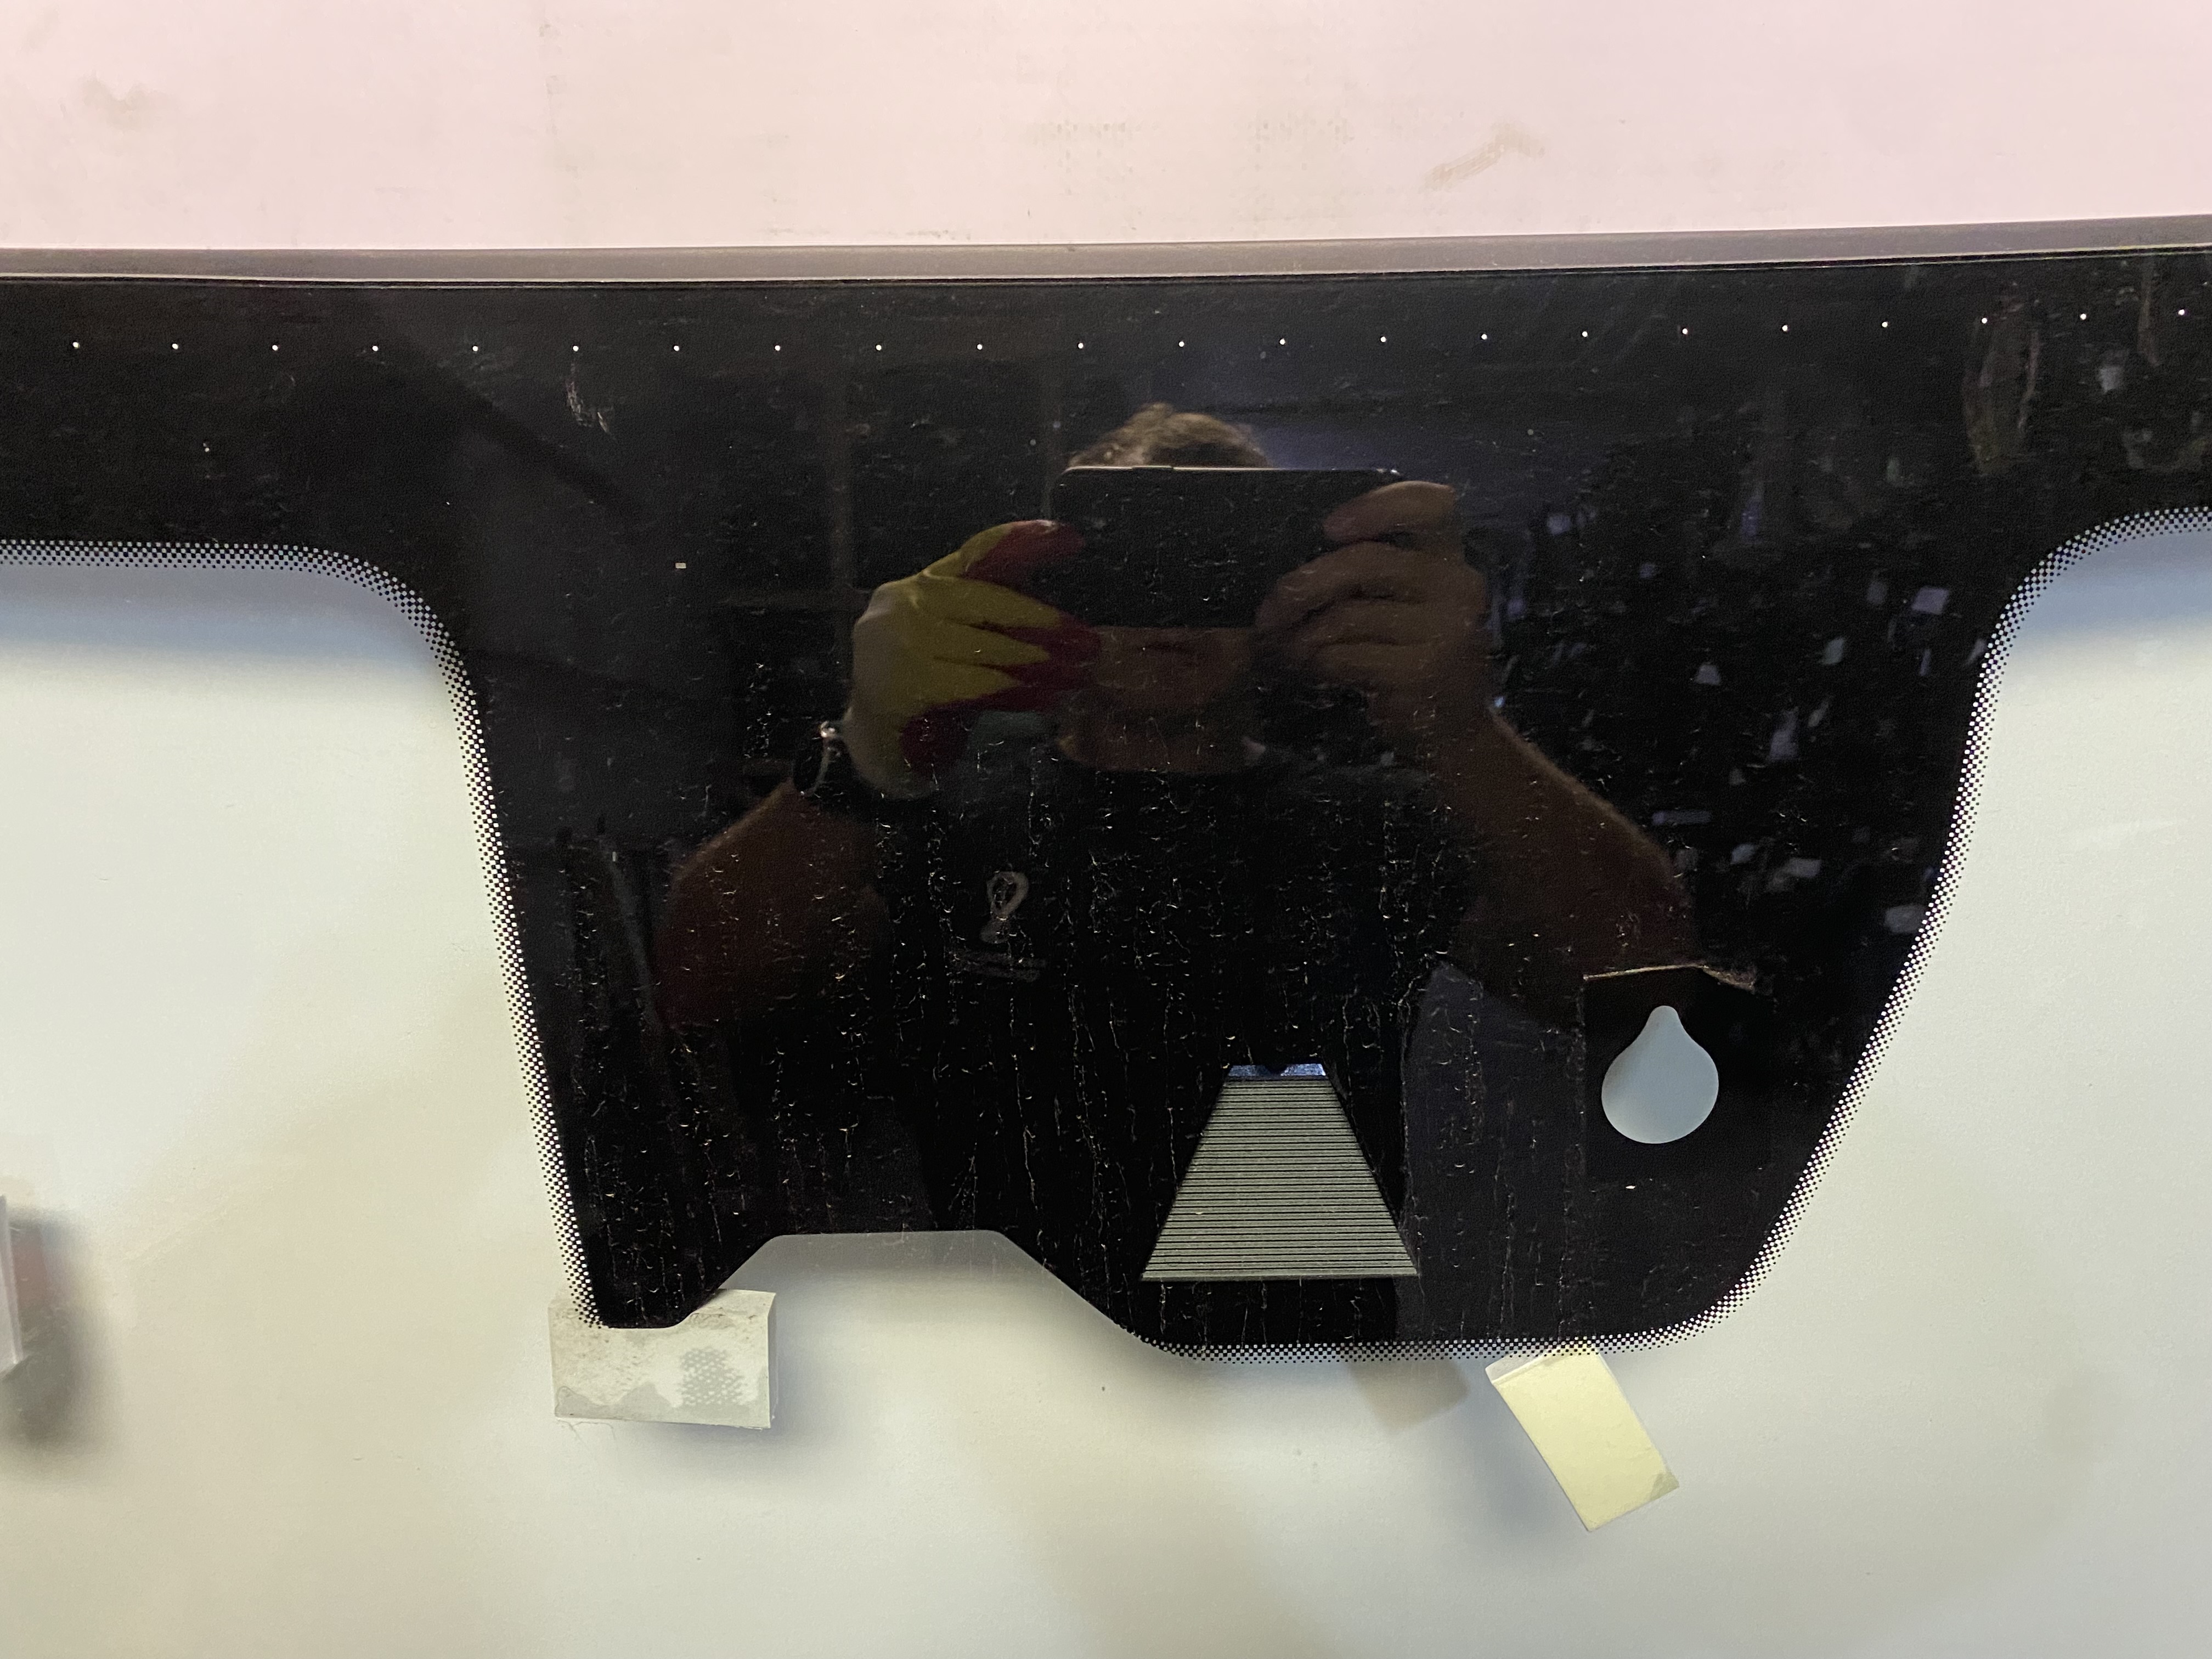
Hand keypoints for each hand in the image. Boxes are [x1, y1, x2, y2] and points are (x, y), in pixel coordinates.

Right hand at [842, 521, 1097, 794]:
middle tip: (1088, 642)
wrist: (873, 740)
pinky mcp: (904, 683)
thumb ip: (991, 617)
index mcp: (922, 584)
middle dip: (1044, 622)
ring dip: (1039, 663)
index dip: (1024, 540)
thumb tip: (1055, 616)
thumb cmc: (925, 684)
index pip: (978, 551)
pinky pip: (975, 684)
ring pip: (987, 646)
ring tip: (1075, 675)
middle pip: (989, 600)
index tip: (1070, 537)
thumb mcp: (956, 639)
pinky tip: (1045, 698)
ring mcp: (900, 641)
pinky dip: (1015, 691)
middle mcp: (906, 602)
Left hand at [1253, 481, 1494, 755]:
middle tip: (1269, 613)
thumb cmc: (1413, 654)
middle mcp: (1457, 585)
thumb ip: (1369, 571)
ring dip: (1299, 635)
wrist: (1455, 729)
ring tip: (1279, 647)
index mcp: (1450, 556)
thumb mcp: (1404, 603)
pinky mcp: (1423, 672)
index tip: (1329, 527)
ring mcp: (1445, 630)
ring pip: (1345, 616)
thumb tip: (1288, 557)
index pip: (1429, 504)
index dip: (1376, 507)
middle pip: (1364, 562)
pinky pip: (1345, 657)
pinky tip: (1305, 670)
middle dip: (1302, 586)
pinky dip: (1314, 664)